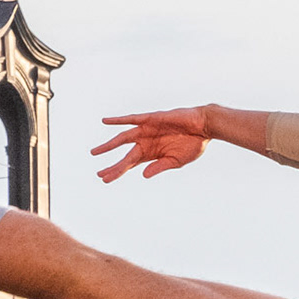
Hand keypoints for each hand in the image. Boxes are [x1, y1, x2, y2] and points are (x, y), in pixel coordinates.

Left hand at [91, 108, 210, 181]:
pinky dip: (119, 120)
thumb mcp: (176, 161)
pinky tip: (106, 121)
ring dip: (109, 145)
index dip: (118, 171)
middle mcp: (146, 142)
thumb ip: (159, 167)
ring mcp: (147, 130)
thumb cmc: (193, 145)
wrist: (203, 127)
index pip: (131, 164)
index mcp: (152, 154)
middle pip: (125, 155)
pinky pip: (131, 119)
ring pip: (123, 138)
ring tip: (95, 153)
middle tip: (99, 174)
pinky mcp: (150, 119)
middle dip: (113, 165)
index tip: (105, 180)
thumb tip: (143, 176)